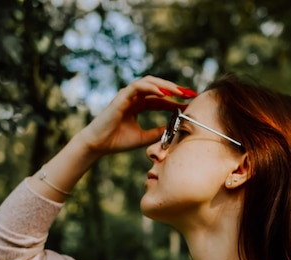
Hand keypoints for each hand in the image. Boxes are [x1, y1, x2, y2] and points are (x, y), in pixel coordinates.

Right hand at [77, 75, 195, 155]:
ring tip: (179, 92)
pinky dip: (151, 88)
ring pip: (150, 83)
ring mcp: (128, 95)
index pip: (161, 99)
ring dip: (166, 85)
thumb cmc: (117, 141)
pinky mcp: (121, 97)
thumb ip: (157, 131)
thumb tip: (173, 128)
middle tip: (191, 93)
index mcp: (139, 105)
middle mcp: (134, 98)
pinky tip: (163, 93)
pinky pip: (138, 87)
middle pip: (158, 87)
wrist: (99, 145)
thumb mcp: (143, 137)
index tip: (191, 103)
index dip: (176, 100)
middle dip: (175, 89)